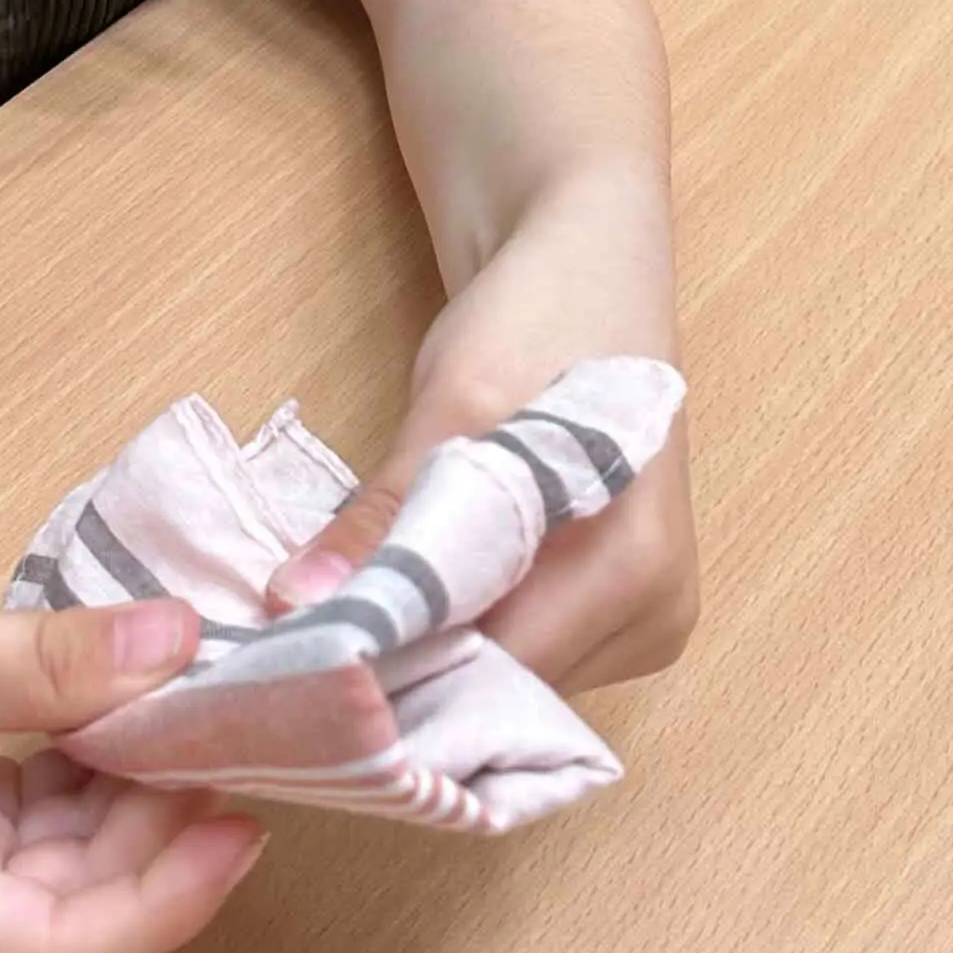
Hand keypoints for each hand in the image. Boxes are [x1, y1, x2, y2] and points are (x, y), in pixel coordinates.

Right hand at [0, 541, 261, 952]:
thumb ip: (50, 663)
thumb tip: (183, 645)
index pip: (63, 951)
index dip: (167, 899)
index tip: (242, 819)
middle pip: (69, 922)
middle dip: (156, 836)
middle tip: (228, 734)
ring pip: (56, 882)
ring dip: (124, 807)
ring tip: (184, 712)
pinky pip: (22, 845)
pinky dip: (77, 789)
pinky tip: (116, 715)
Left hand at [261, 194, 697, 694]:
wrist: (587, 263)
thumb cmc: (539, 316)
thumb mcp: (452, 407)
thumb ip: (386, 516)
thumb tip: (297, 603)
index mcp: (634, 571)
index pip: (501, 674)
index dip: (402, 678)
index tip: (310, 674)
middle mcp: (655, 616)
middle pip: (509, 688)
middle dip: (410, 672)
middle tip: (308, 655)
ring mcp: (643, 620)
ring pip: (511, 678)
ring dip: (432, 654)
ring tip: (349, 627)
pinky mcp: (615, 609)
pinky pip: (524, 650)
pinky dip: (461, 632)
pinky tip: (404, 607)